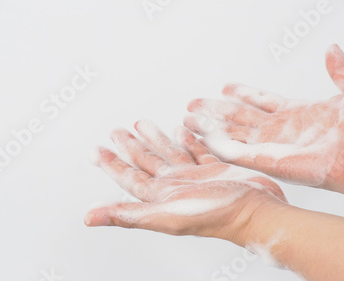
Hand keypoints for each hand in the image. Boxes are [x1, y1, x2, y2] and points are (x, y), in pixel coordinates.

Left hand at [85, 120, 286, 245]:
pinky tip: (181, 130)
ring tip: (142, 123)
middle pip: (146, 162)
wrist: (255, 211)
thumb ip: (127, 215)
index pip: (129, 177)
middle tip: (117, 131)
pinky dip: (187, 139)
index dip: (111, 164)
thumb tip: (89, 218)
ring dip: (156, 139)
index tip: (96, 150)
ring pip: (169, 153)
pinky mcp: (215, 168)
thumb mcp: (164, 215)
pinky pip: (196, 150)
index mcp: (160, 196)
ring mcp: (195, 177)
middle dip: (130, 146)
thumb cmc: (214, 216)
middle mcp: (176, 185)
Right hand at [184, 44, 343, 191]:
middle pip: (239, 117)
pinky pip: (236, 152)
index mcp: (295, 113)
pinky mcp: (266, 161)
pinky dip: (217, 144)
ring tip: (188, 118)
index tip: (226, 86)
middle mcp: (279, 130)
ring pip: (232, 133)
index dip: (243, 93)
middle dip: (216, 110)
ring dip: (210, 126)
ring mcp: (271, 145)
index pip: (261, 100)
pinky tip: (200, 135)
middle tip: (194, 103)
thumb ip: (340, 70)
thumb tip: (332, 49)